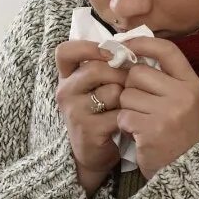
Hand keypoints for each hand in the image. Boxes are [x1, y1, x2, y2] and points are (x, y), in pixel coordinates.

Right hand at [55, 40, 128, 195]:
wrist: (93, 153)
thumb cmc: (100, 113)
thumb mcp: (96, 87)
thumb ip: (105, 66)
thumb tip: (132, 46)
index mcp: (66, 77)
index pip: (65, 51)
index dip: (89, 47)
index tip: (110, 53)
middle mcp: (65, 92)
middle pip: (96, 69)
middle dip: (121, 74)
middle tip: (131, 83)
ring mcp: (74, 111)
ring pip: (112, 91)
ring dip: (127, 97)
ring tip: (127, 107)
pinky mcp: (88, 130)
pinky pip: (119, 113)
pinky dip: (129, 116)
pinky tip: (128, 122)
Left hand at [115, 37, 198, 179]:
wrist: (182, 170)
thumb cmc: (175, 130)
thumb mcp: (180, 100)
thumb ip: (162, 77)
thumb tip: (128, 51)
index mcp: (191, 83)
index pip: (167, 50)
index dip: (142, 43)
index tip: (125, 45)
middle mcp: (183, 95)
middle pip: (137, 73)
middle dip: (130, 87)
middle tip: (140, 105)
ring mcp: (169, 113)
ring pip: (126, 94)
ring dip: (126, 108)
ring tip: (141, 121)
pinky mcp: (152, 130)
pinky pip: (123, 115)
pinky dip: (124, 124)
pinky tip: (137, 133)